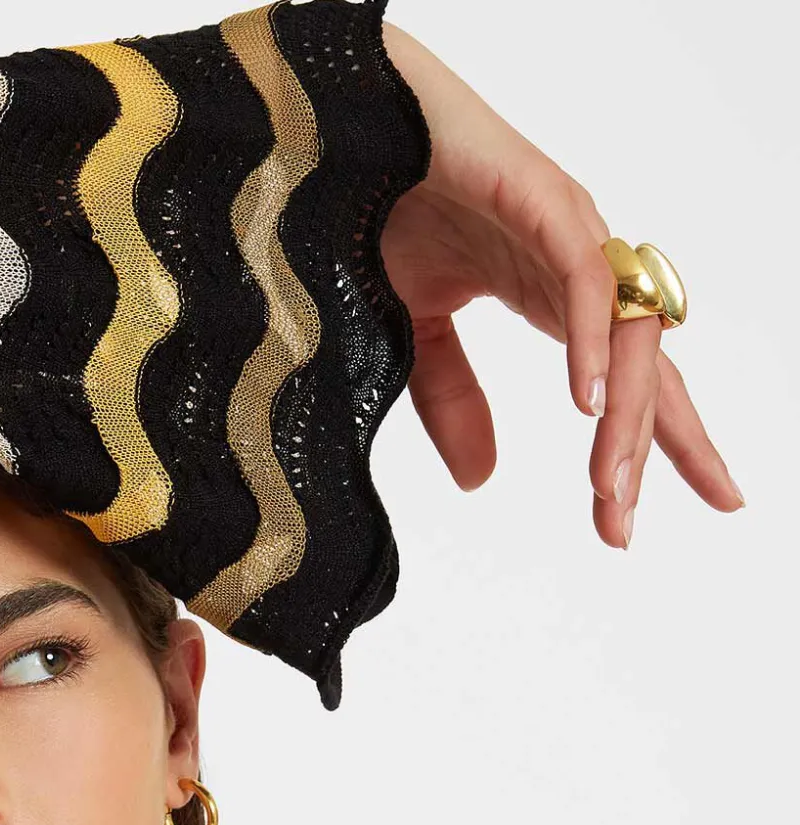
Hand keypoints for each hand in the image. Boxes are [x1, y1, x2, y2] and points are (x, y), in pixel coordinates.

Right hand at [378, 20, 743, 548]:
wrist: (344, 127)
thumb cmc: (380, 209)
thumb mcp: (415, 335)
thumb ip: (454, 402)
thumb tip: (485, 482)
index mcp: (555, 297)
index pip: (626, 384)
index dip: (648, 450)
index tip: (639, 521)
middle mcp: (579, 266)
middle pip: (644, 371)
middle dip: (647, 452)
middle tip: (626, 528)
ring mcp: (568, 227)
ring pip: (627, 333)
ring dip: (624, 418)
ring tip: (611, 488)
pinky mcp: (542, 195)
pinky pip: (584, 278)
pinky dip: (592, 339)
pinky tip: (589, 402)